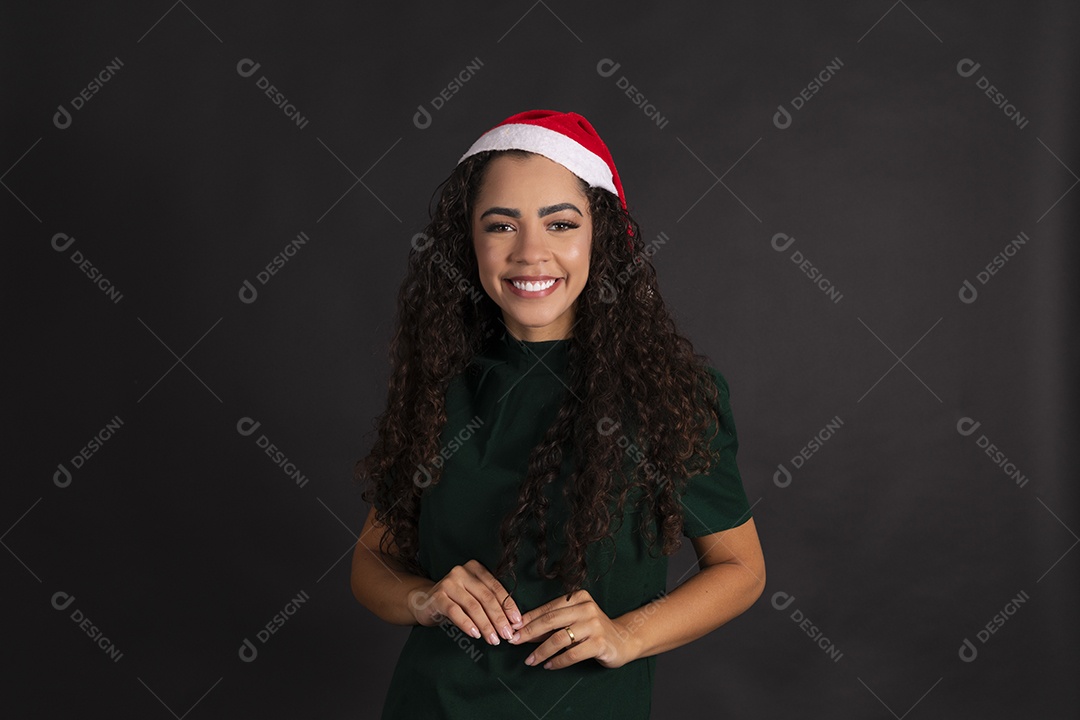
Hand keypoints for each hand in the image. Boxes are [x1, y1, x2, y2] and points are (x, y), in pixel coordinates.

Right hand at [407, 559, 521, 645]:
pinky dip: (467, 624)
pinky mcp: (437, 596)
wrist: (424, 602)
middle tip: (507, 635)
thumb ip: (490, 603)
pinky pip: (455, 612)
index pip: (496, 588)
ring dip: (486, 625)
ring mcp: (448, 583)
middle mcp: (461, 572)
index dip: (508, 606)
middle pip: (486, 597)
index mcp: (475, 568)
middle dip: (499, 618)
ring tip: (494, 640)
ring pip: (472, 606)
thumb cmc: (455, 601)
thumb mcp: (473, 597)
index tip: (517, 622)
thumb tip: (513, 622)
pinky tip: (476, 635)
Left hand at [509, 589, 636, 668]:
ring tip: (530, 660)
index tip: (512, 629)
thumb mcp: (574, 620)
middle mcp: (586, 607)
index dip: (528, 619)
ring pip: (559, 638)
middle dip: (529, 632)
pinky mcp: (599, 642)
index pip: (548, 608)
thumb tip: (522, 630)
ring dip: (541, 651)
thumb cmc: (592, 630)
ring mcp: (594, 625)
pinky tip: (549, 666)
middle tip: (514, 642)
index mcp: (578, 597)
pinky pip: (572, 654)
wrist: (623, 640)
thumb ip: (553, 623)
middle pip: (551, 620)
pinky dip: (557, 661)